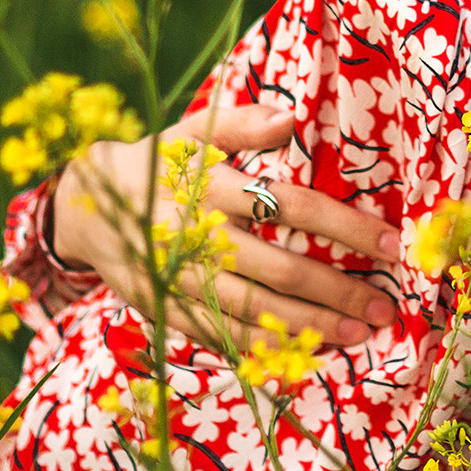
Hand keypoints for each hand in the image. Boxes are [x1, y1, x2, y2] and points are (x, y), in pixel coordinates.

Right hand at [52, 101, 399, 355]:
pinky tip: (303, 353)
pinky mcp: (165, 308)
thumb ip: (240, 123)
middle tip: (384, 306)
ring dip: (309, 325)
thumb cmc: (158, 161)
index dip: (341, 225)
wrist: (82, 204)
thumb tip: (290, 118)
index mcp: (207, 185)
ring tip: (357, 333)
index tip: (389, 243)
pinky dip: (262, 346)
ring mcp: (178, 278)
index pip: (287, 205)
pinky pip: (220, 334)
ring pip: (252, 309)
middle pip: (277, 268)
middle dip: (336, 290)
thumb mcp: (192, 131)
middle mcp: (194, 234)